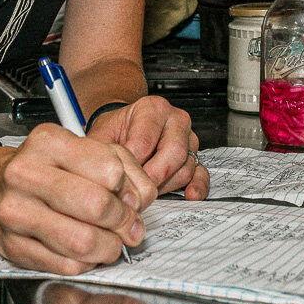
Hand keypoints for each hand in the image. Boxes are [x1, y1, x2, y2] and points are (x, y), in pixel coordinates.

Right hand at [0, 124, 157, 274]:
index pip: (109, 169)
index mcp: (48, 142)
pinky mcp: (12, 246)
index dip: (129, 188)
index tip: (127, 195)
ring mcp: (15, 211)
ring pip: (82, 242)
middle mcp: (25, 173)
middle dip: (123, 221)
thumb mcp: (86, 151)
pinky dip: (86, 262)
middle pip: (97, 205)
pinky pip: (66, 265)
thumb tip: (139, 199)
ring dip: (108, 247)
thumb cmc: (46, 169)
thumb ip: (125, 167)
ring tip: (111, 241)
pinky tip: (84, 250)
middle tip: (127, 225)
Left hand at [86, 95, 209, 199]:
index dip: (131, 165)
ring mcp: (188, 138)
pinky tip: (190, 194)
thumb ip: (101, 151)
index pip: (145, 142)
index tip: (120, 177)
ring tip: (147, 190)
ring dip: (165, 185)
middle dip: (152, 176)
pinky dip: (197, 186)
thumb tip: (101, 174)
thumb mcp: (102, 135)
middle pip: (172, 152)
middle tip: (136, 190)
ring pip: (185, 167)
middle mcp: (175, 120)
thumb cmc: (117, 131)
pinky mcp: (195, 156)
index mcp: (152, 109)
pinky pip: (201, 173)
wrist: (126, 128)